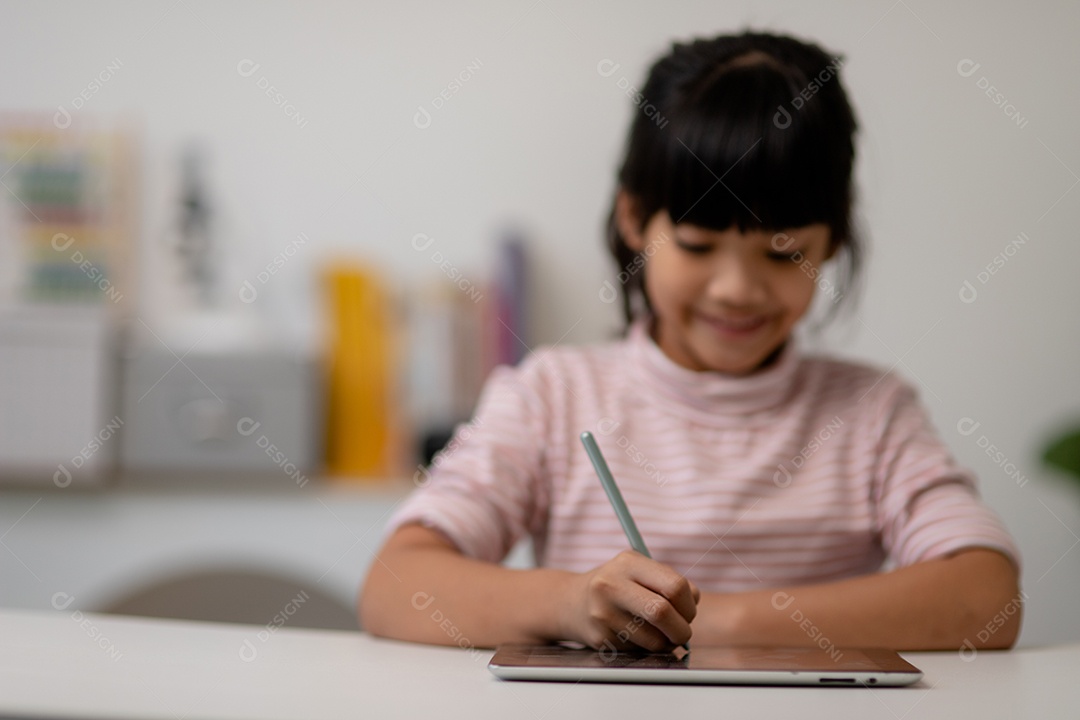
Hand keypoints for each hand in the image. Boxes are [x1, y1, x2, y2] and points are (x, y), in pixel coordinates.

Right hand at [564, 550, 699, 652]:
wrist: (571, 602)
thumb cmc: (616, 585)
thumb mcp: (638, 570)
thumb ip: (668, 581)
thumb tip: (694, 602)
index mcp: (628, 563)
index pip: (674, 586)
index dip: (689, 605)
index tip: (689, 612)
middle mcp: (611, 585)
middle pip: (662, 613)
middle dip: (681, 629)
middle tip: (681, 632)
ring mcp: (603, 613)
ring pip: (653, 639)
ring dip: (665, 643)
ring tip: (658, 633)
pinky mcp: (600, 637)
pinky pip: (638, 651)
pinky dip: (646, 648)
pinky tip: (635, 636)